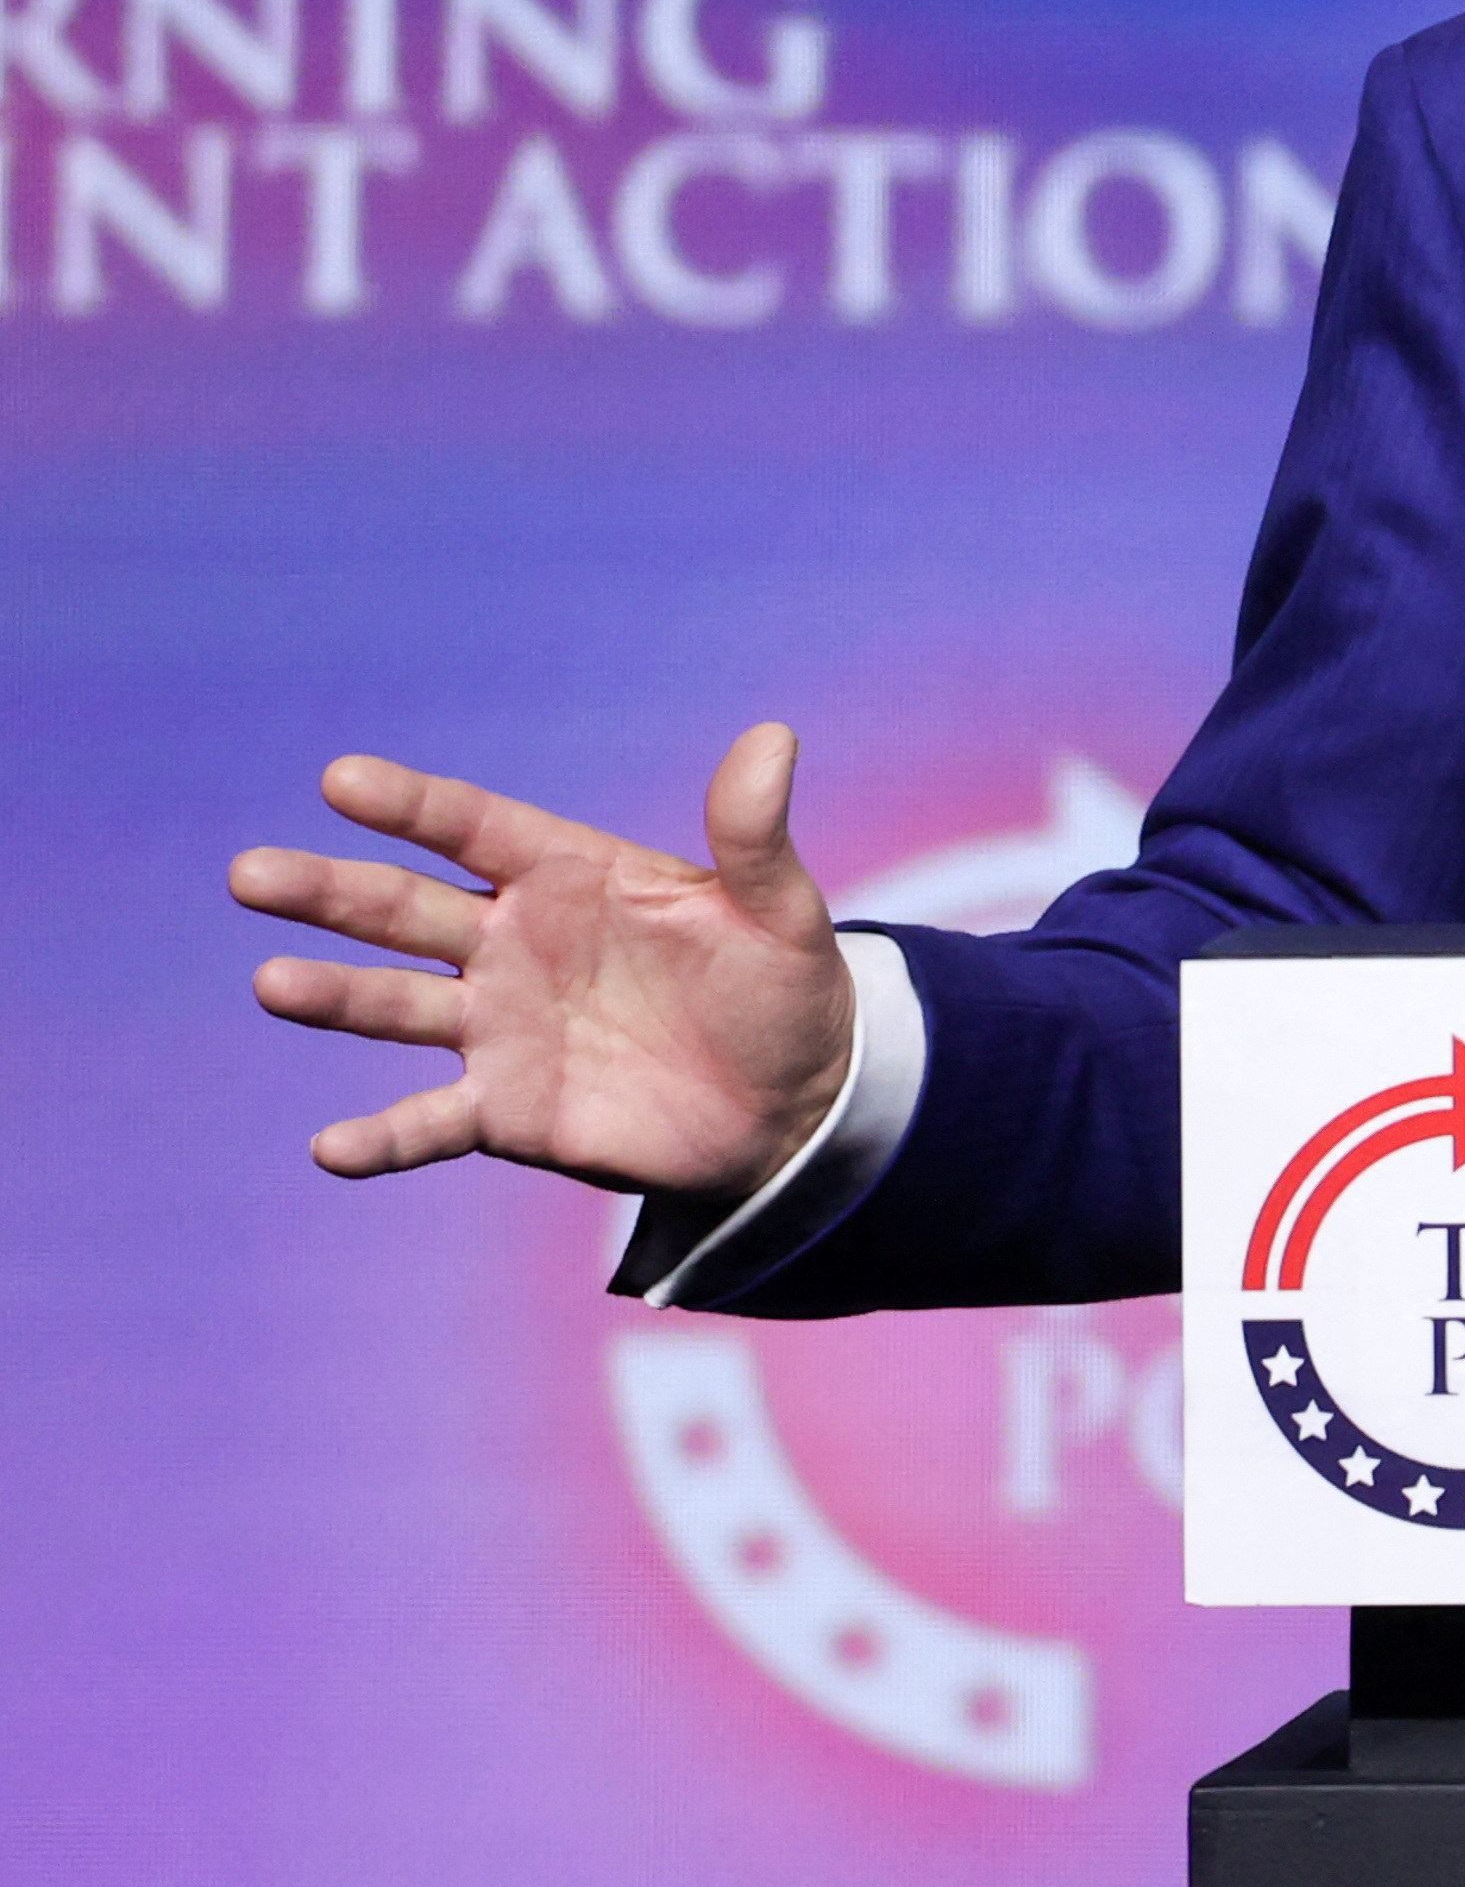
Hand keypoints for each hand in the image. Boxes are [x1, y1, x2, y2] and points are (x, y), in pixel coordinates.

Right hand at [228, 723, 856, 1198]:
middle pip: (405, 909)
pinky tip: (329, 1148)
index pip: (476, 828)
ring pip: (396, 1006)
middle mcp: (513, 944)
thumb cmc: (779, 988)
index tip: (341, 780)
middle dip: (330, 891)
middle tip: (252, 872)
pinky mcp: (505, 1109)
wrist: (792, 1102)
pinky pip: (429, 1123)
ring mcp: (499, 1027)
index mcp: (569, 876)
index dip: (412, 805)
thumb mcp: (778, 910)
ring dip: (334, 997)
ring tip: (272, 983)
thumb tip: (772, 738)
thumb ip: (753, 836)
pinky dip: (381, 1138)